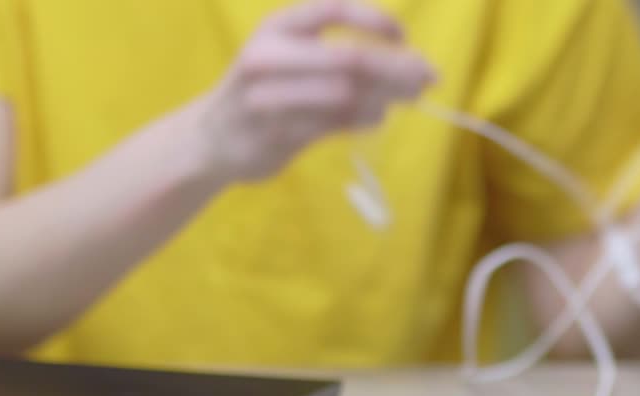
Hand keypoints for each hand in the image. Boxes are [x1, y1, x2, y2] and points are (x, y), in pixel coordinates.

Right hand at [198, 0, 433, 182]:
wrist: (211, 138)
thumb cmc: (264, 91)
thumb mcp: (291, 56)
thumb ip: (338, 53)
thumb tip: (410, 64)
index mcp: (277, 28)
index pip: (333, 10)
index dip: (374, 20)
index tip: (403, 36)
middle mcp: (270, 57)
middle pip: (349, 58)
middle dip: (396, 68)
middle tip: (428, 76)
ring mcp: (270, 98)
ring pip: (347, 95)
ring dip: (387, 96)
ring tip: (410, 95)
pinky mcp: (277, 134)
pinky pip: (336, 124)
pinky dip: (366, 118)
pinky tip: (378, 115)